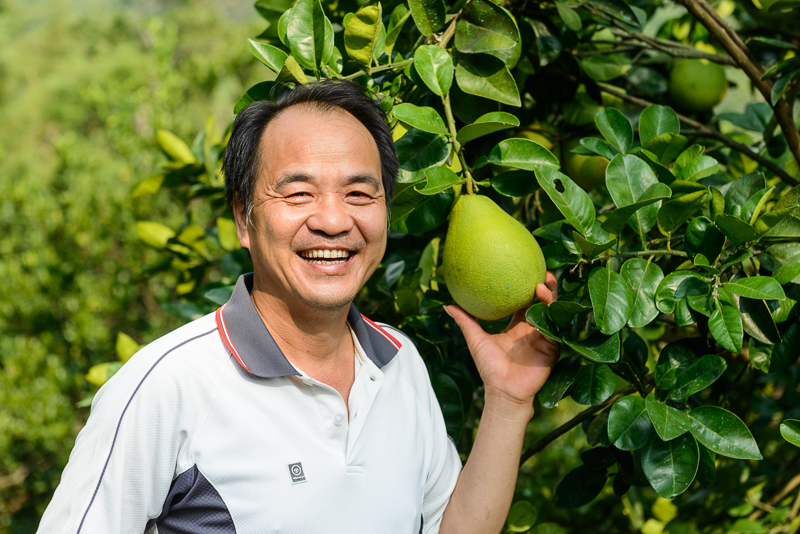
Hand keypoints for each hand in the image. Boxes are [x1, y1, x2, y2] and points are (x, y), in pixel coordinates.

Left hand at [445, 271, 559, 407]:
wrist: (503, 391)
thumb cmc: (489, 367)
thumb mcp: (475, 339)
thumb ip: (465, 321)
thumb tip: (447, 305)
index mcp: (518, 327)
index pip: (525, 302)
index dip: (527, 286)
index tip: (525, 270)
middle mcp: (533, 330)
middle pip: (542, 303)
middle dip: (545, 285)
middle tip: (541, 270)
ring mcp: (543, 338)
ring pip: (551, 312)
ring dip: (550, 296)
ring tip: (543, 282)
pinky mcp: (551, 347)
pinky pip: (554, 328)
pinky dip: (551, 314)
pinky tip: (546, 303)